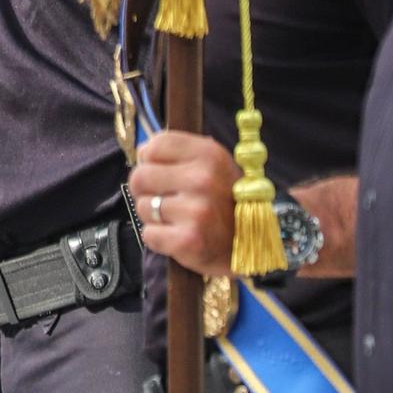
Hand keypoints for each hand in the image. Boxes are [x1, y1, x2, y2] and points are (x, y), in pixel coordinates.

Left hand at [129, 131, 240, 277]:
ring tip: (179, 219)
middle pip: (140, 176)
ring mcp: (198, 211)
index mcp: (210, 154)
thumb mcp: (211, 165)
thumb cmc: (223, 201)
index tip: (164, 172)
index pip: (153, 147)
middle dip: (148, 190)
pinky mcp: (189, 240)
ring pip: (143, 206)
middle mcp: (204, 179)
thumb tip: (141, 150)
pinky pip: (149, 234)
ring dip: (154, 216)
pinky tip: (178, 236)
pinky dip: (158, 238)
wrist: (253, 245)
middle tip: (170, 200)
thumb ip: (177, 152)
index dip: (150, 161)